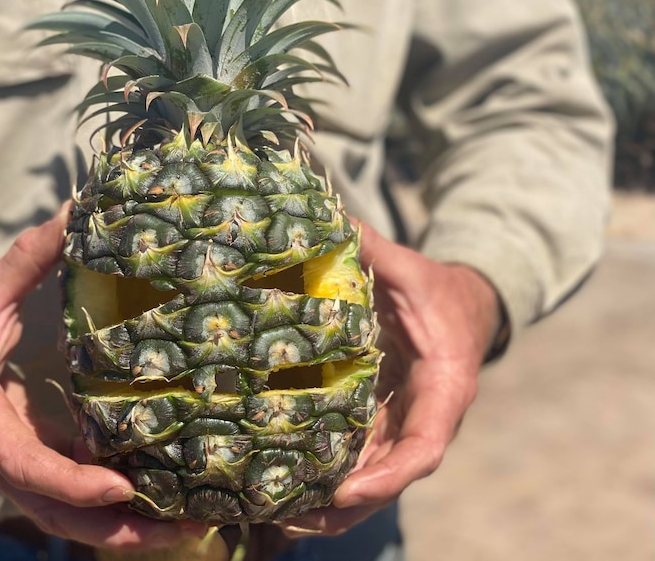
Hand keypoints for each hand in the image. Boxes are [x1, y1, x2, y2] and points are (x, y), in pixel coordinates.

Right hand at [0, 206, 202, 549]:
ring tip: (185, 529)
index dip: (71, 481)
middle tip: (179, 530)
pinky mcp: (29, 464)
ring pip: (65, 517)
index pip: (23, 464)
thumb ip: (27, 257)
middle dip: (115, 529)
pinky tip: (161, 499)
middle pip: (54, 512)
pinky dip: (111, 507)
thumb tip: (76, 207)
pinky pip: (69, 498)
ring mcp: (12, 468)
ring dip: (122, 530)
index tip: (121, 486)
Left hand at [280, 223, 500, 536]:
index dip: (388, 474)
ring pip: (372, 480)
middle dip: (345, 508)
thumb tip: (327, 217)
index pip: (424, 446)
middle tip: (289, 519)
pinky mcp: (384, 424)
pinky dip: (328, 481)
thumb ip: (372, 249)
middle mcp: (424, 419)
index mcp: (443, 388)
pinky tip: (284, 489)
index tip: (347, 493)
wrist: (462, 307)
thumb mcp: (409, 268)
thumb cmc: (437, 290)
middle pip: (390, 479)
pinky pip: (359, 461)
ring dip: (330, 507)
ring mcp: (404, 426)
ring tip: (275, 518)